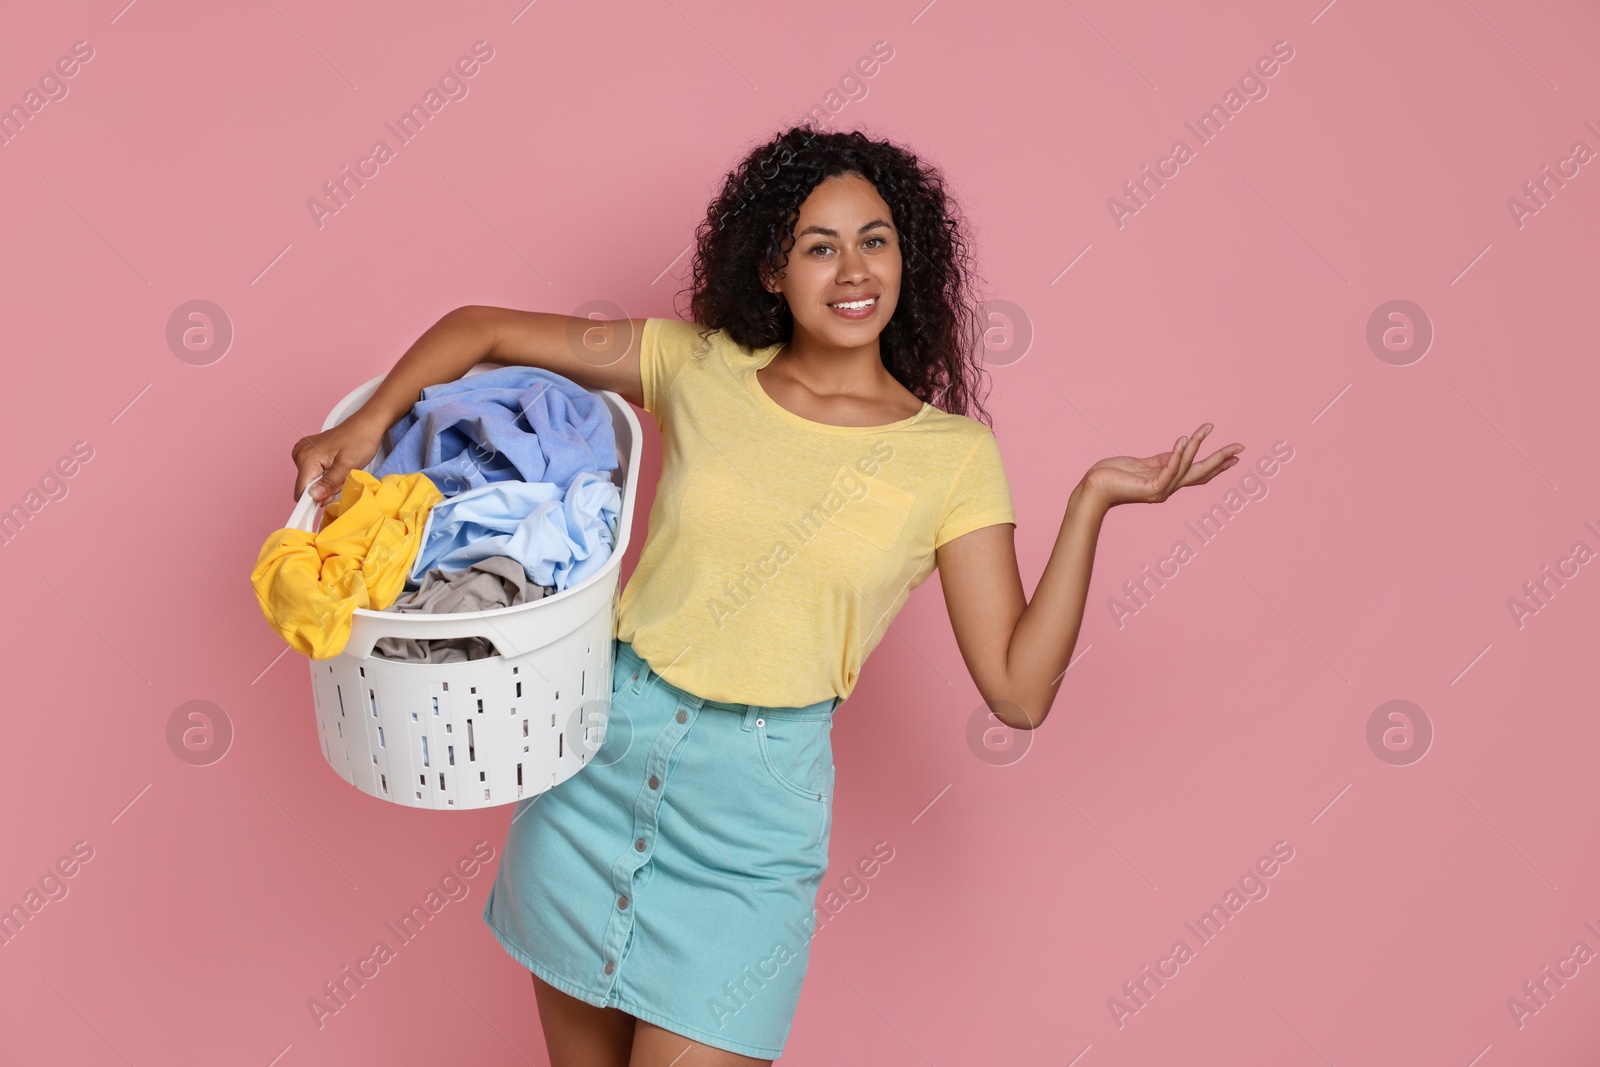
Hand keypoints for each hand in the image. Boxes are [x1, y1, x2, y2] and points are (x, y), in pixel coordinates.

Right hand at [291, 412, 387, 503]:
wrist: (365, 425)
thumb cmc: (360, 441)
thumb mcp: (347, 466)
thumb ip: (329, 483)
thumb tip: (313, 496)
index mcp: (307, 457)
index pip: (301, 492)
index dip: (316, 500)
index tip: (331, 498)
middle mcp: (300, 453)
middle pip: (307, 488)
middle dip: (325, 489)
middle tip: (342, 478)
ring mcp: (302, 451)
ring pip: (310, 482)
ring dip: (327, 483)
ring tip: (341, 470)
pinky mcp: (308, 451)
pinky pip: (313, 473)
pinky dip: (325, 475)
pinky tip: (336, 466)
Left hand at [1081, 423, 1243, 508]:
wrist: (1094, 488)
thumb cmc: (1114, 475)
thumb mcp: (1145, 464)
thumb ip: (1164, 459)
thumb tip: (1183, 447)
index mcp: (1168, 481)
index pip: (1198, 473)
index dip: (1218, 464)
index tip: (1236, 456)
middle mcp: (1168, 488)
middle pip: (1201, 472)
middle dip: (1220, 459)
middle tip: (1239, 447)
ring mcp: (1160, 490)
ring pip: (1186, 467)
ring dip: (1197, 447)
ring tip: (1206, 429)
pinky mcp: (1150, 488)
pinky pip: (1168, 469)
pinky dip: (1177, 454)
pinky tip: (1183, 439)